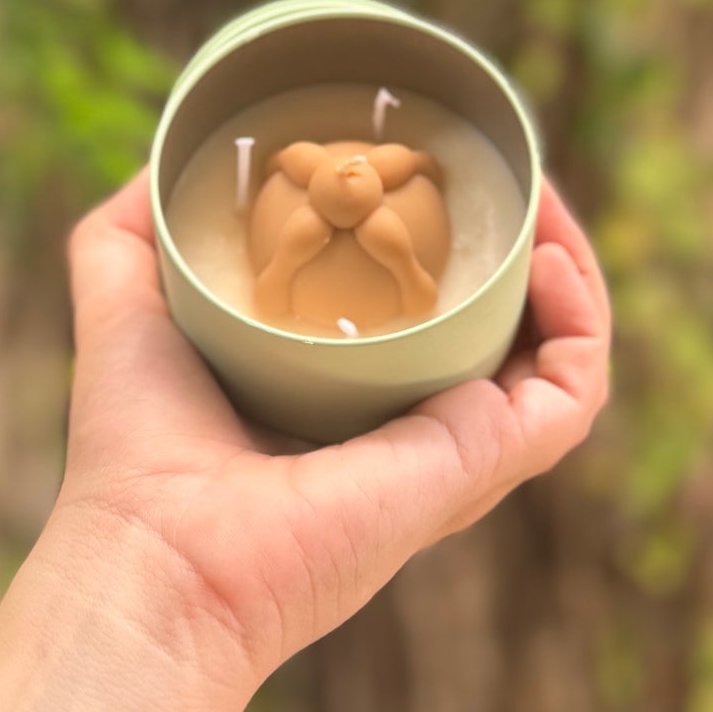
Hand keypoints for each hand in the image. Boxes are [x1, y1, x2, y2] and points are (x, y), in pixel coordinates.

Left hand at [49, 170, 609, 689]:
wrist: (157, 551)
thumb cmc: (135, 447)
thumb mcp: (128, 298)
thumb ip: (137, 226)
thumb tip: (163, 160)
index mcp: (354, 402)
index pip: (440, 322)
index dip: (461, 248)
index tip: (449, 179)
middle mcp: (417, 429)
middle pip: (514, 331)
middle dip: (529, 246)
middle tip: (511, 177)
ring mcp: (459, 452)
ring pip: (561, 357)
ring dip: (571, 270)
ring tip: (542, 204)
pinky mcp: (481, 464)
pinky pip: (573, 392)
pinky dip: (583, 323)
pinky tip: (548, 258)